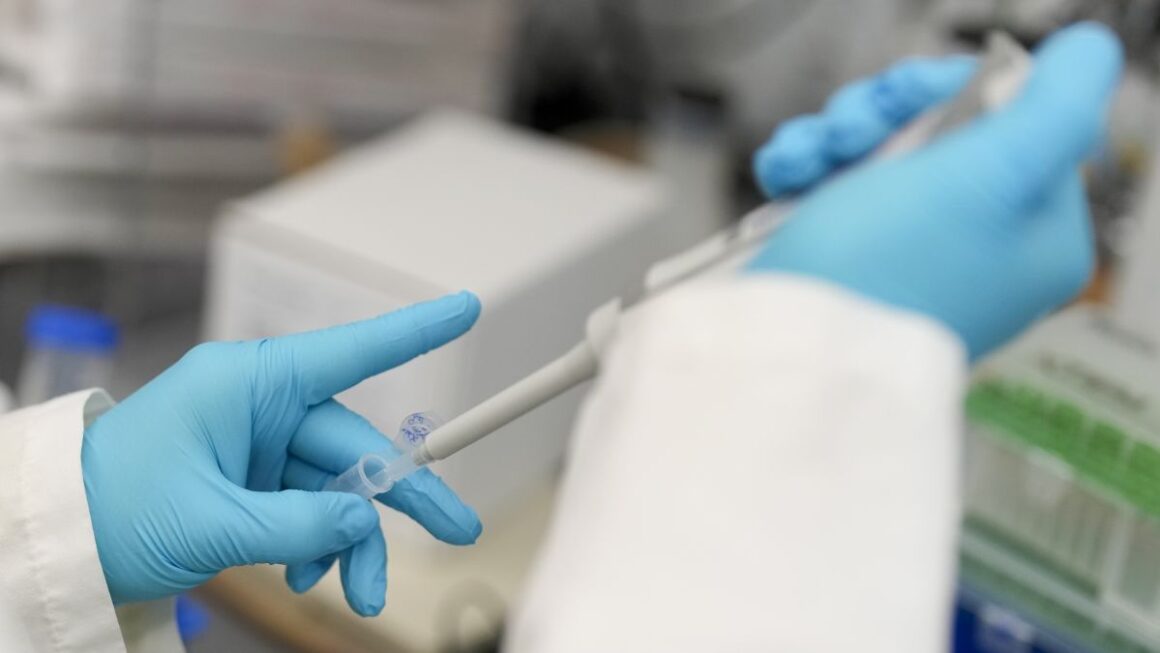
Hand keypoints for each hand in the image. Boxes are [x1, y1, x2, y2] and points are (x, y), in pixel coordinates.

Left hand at [82, 292, 483, 615]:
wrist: (59, 543)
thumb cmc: (112, 509)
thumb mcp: (210, 521)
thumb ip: (298, 524)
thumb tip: (363, 523)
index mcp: (248, 384)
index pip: (350, 353)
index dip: (414, 332)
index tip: (465, 308)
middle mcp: (261, 406)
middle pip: (357, 444)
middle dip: (402, 497)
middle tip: (458, 529)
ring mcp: (258, 446)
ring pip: (337, 488)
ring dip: (354, 543)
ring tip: (364, 595)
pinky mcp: (253, 481)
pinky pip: (309, 509)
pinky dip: (316, 547)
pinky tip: (303, 577)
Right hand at [748, 23, 1122, 358]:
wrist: (790, 346)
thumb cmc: (887, 268)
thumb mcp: (995, 172)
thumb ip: (1061, 106)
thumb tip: (1085, 59)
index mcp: (1038, 235)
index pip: (1015, 121)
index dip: (958, 94)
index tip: (910, 101)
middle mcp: (982, 248)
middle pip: (943, 130)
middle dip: (883, 116)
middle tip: (852, 131)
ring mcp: (913, 258)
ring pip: (881, 151)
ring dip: (835, 137)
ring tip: (808, 158)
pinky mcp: (853, 262)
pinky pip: (836, 185)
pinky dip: (807, 167)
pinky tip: (786, 173)